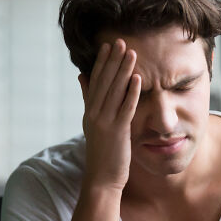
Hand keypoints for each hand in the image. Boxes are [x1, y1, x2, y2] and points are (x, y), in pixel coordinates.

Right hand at [78, 39, 140, 190]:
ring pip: (115, 92)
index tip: (108, 46)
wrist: (101, 178)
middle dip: (113, 61)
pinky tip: (138, 79)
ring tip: (131, 53)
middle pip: (104, 82)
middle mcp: (94, 114)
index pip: (95, 81)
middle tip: (121, 41)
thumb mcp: (92, 122)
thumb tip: (82, 76)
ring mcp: (104, 122)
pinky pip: (125, 108)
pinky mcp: (117, 132)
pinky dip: (131, 93)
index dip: (102, 63)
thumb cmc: (102, 152)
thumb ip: (88, 99)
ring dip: (123, 71)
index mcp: (89, 111)